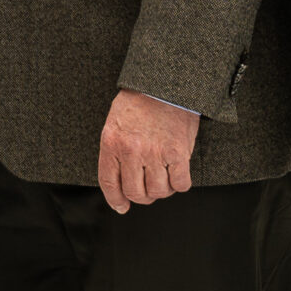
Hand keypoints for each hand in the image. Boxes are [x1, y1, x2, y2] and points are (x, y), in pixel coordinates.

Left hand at [97, 89, 197, 214]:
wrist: (164, 84)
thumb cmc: (139, 102)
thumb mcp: (115, 124)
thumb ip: (115, 152)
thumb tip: (119, 187)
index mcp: (111, 142)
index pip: (110, 183)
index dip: (116, 199)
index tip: (122, 206)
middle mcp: (131, 150)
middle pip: (136, 193)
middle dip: (143, 196)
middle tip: (148, 187)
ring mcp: (154, 152)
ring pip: (159, 192)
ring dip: (162, 189)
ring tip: (164, 175)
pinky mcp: (178, 152)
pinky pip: (180, 184)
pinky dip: (180, 183)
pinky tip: (178, 172)